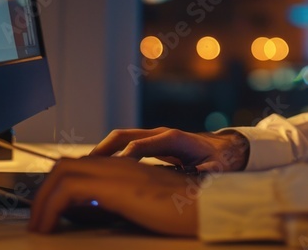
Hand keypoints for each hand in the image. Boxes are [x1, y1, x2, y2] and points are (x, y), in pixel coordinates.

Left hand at [28, 156, 197, 234]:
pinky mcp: (116, 186)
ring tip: (38, 225)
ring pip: (62, 173)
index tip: (48, 209)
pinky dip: (50, 207)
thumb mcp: (147, 205)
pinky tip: (47, 226)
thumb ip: (124, 202)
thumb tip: (96, 213)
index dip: (58, 185)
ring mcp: (117, 171)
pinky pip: (69, 189)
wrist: (209, 206)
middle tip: (37, 218)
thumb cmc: (186, 211)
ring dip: (42, 200)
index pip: (81, 165)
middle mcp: (119, 163)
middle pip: (65, 165)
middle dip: (44, 191)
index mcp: (127, 167)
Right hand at [90, 127, 248, 172]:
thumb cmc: (219, 159)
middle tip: (85, 167)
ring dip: (102, 152)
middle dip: (104, 149)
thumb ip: (210, 170)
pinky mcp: (151, 143)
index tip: (112, 171)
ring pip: (120, 139)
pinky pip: (124, 145)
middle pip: (124, 136)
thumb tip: (205, 172)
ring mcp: (154, 137)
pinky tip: (99, 169)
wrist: (223, 148)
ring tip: (84, 169)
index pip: (143, 145)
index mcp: (174, 138)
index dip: (127, 157)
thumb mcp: (217, 166)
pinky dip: (110, 154)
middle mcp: (160, 134)